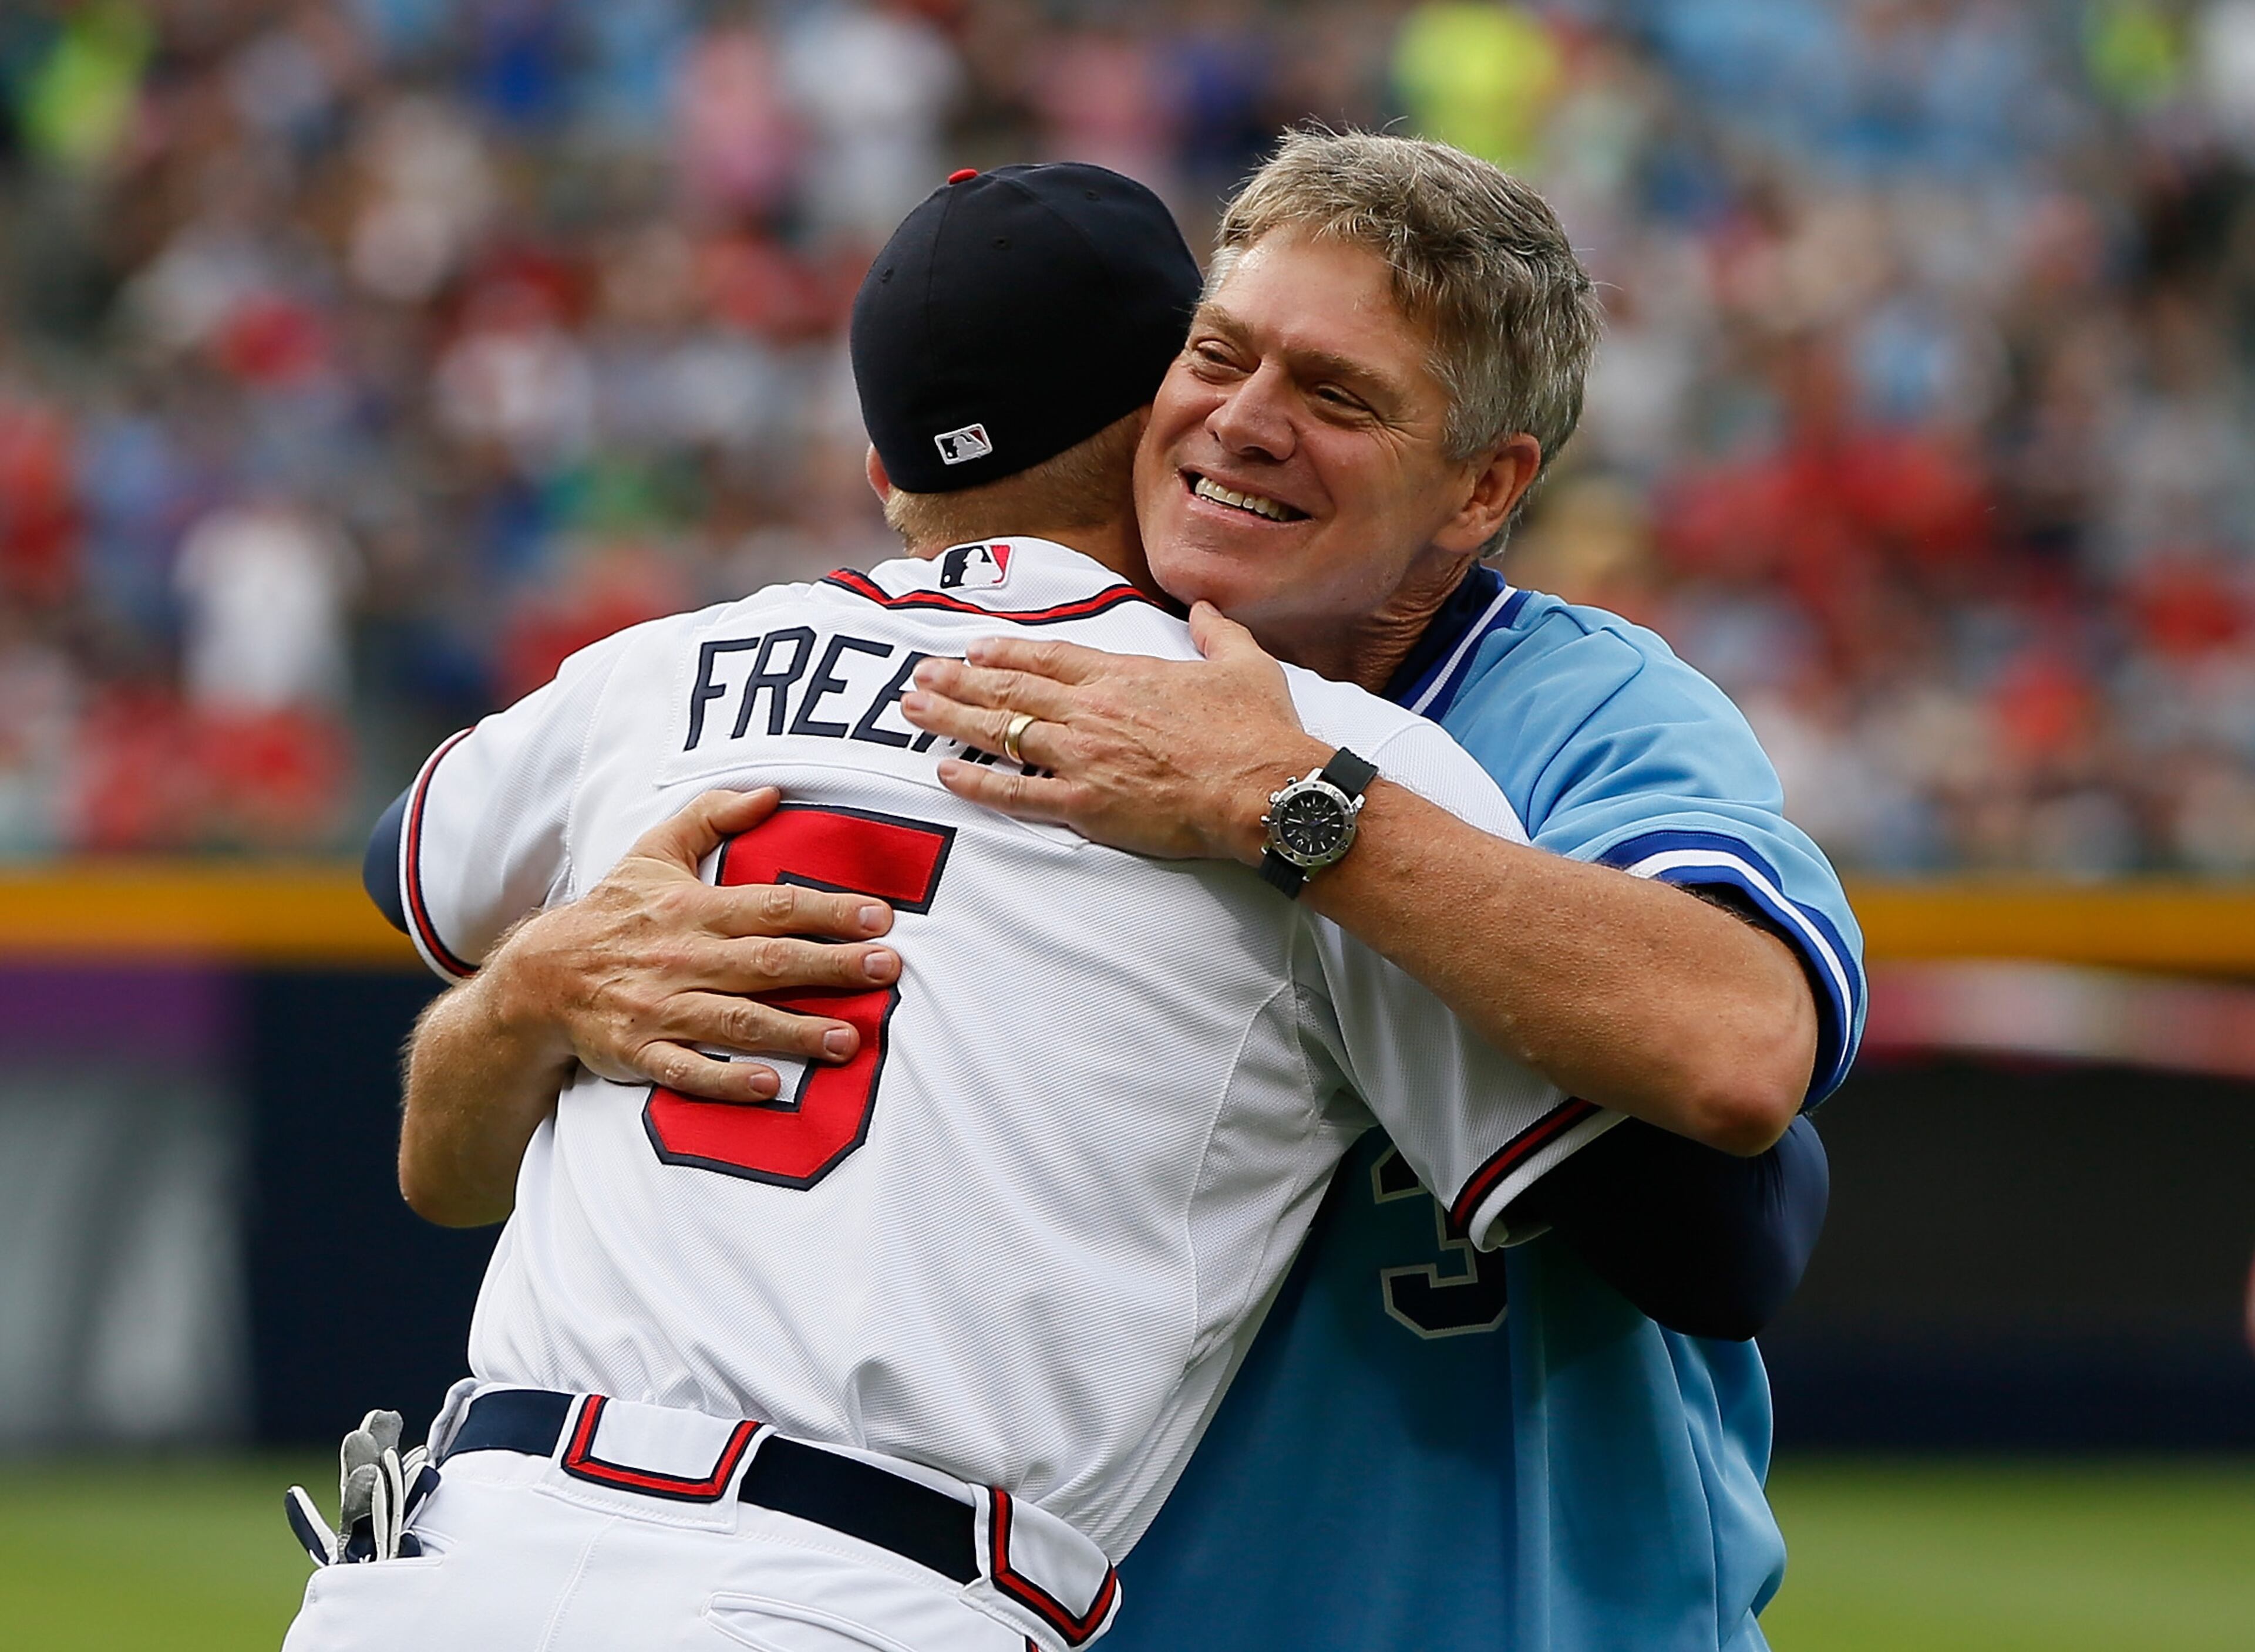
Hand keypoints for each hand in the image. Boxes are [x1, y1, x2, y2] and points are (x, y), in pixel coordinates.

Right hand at [485, 787, 900, 1104]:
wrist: (538, 977)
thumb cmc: (613, 912)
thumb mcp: (652, 852)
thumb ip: (711, 816)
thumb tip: (771, 791)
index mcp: (690, 907)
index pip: (769, 905)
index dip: (825, 911)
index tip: (879, 917)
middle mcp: (680, 957)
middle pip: (765, 961)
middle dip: (829, 966)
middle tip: (887, 970)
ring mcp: (659, 1008)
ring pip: (735, 1020)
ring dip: (794, 1031)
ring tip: (850, 1038)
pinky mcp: (640, 1052)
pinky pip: (687, 1070)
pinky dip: (727, 1080)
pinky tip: (772, 1086)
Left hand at [901, 601, 1329, 862]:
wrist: (1264, 789)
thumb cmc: (1257, 731)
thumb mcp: (1244, 664)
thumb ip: (1215, 631)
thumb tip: (1202, 607)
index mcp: (1124, 675)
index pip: (1049, 657)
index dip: (1005, 652)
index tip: (972, 647)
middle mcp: (1092, 711)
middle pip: (1010, 690)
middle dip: (959, 681)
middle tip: (920, 675)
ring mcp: (1083, 757)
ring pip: (1001, 733)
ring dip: (952, 720)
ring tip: (914, 711)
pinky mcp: (1085, 804)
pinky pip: (1016, 793)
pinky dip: (977, 784)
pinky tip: (945, 774)